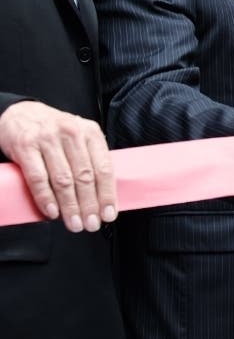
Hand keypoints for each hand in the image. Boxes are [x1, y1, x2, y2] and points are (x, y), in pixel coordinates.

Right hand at [0, 100, 115, 231]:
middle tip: (91, 224)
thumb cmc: (54, 131)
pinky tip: (52, 212)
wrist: (20, 114)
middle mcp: (72, 133)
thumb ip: (90, 160)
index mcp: (90, 132)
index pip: (104, 167)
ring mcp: (48, 139)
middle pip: (85, 176)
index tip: (108, 214)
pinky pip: (39, 178)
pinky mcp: (26, 147)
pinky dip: (46, 198)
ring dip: (70, 206)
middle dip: (89, 205)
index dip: (107, 194)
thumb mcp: (78, 137)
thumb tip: (101, 196)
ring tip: (74, 223)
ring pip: (63, 179)